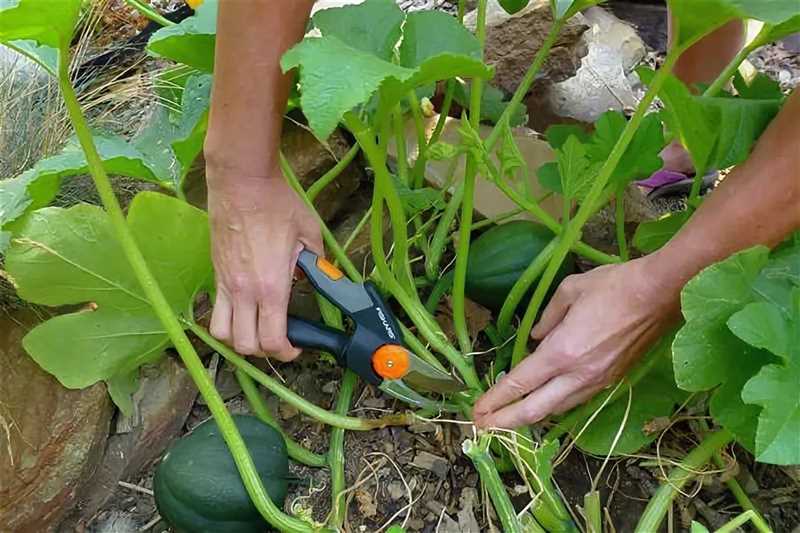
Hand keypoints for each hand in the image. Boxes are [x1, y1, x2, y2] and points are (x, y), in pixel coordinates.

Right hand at [206, 164, 322, 360]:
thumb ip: (315, 263)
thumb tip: (317, 276)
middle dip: (263, 351)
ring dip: (238, 340)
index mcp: (271, 287)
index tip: (296, 348)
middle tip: (279, 340)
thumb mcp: (309, 234)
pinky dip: (226, 319)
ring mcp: (225, 283)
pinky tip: (243, 309)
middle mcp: (244, 291)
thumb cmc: (276, 203)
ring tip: (256, 329)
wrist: (242, 181)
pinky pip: (215, 310)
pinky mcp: (215, 273)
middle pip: (245, 346)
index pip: (273, 340)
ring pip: (221, 334)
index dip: (286, 353)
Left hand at [474, 255, 680, 428]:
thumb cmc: (614, 286)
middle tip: (482, 428)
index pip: (520, 383)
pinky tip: (544, 403)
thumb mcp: (570, 290)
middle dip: (505, 422)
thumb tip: (534, 337)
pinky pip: (576, 400)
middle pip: (535, 409)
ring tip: (508, 420)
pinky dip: (554, 406)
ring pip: (557, 409)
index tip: (476, 410)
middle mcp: (578, 374)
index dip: (495, 400)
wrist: (661, 294)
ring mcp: (597, 381)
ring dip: (530, 417)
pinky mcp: (612, 380)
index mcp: (562, 351)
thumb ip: (545, 317)